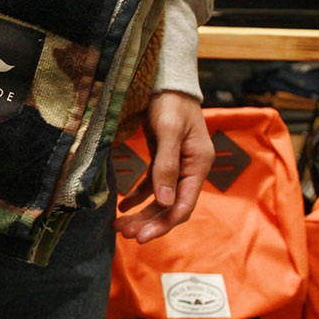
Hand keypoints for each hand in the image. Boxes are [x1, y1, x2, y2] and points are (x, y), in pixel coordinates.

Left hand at [113, 91, 212, 242]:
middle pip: (171, 207)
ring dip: (142, 214)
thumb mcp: (168, 131)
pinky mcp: (164, 160)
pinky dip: (138, 198)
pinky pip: (152, 186)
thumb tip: (165, 201)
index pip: (184, 205)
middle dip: (149, 223)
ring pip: (160, 199)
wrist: (168, 81)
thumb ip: (166, 166)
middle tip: (126, 235)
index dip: (164, 223)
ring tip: (120, 226)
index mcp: (198, 165)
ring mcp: (178, 166)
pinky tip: (123, 208)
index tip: (142, 236)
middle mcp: (191, 169)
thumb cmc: (171, 102)